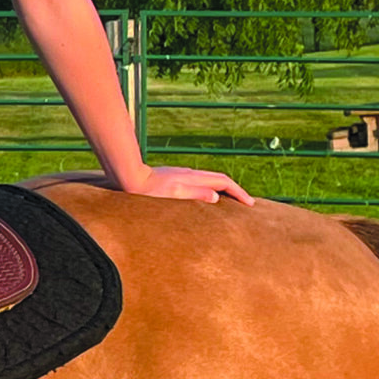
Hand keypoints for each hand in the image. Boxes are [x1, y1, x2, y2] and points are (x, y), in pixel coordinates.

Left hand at [119, 163, 256, 204]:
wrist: (127, 179)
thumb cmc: (148, 190)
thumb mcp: (173, 194)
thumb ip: (195, 194)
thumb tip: (217, 197)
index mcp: (193, 178)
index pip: (223, 182)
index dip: (239, 192)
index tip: (250, 204)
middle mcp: (190, 174)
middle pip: (219, 179)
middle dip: (235, 190)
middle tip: (246, 203)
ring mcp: (182, 175)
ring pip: (209, 181)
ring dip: (223, 190)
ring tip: (230, 203)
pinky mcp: (174, 179)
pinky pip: (199, 184)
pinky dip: (210, 190)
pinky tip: (205, 199)